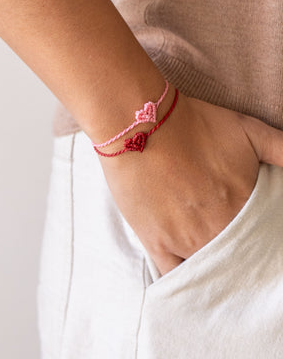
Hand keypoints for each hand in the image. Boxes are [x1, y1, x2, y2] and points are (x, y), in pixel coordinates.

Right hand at [97, 89, 282, 275]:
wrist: (141, 125)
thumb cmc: (193, 124)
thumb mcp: (249, 130)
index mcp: (244, 206)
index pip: (264, 239)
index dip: (260, 239)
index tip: (252, 235)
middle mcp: (217, 230)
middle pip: (237, 258)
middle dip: (238, 253)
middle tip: (224, 238)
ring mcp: (185, 240)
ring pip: (209, 270)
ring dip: (214, 267)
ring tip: (210, 255)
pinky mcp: (156, 241)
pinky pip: (173, 275)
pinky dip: (184, 280)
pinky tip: (189, 276)